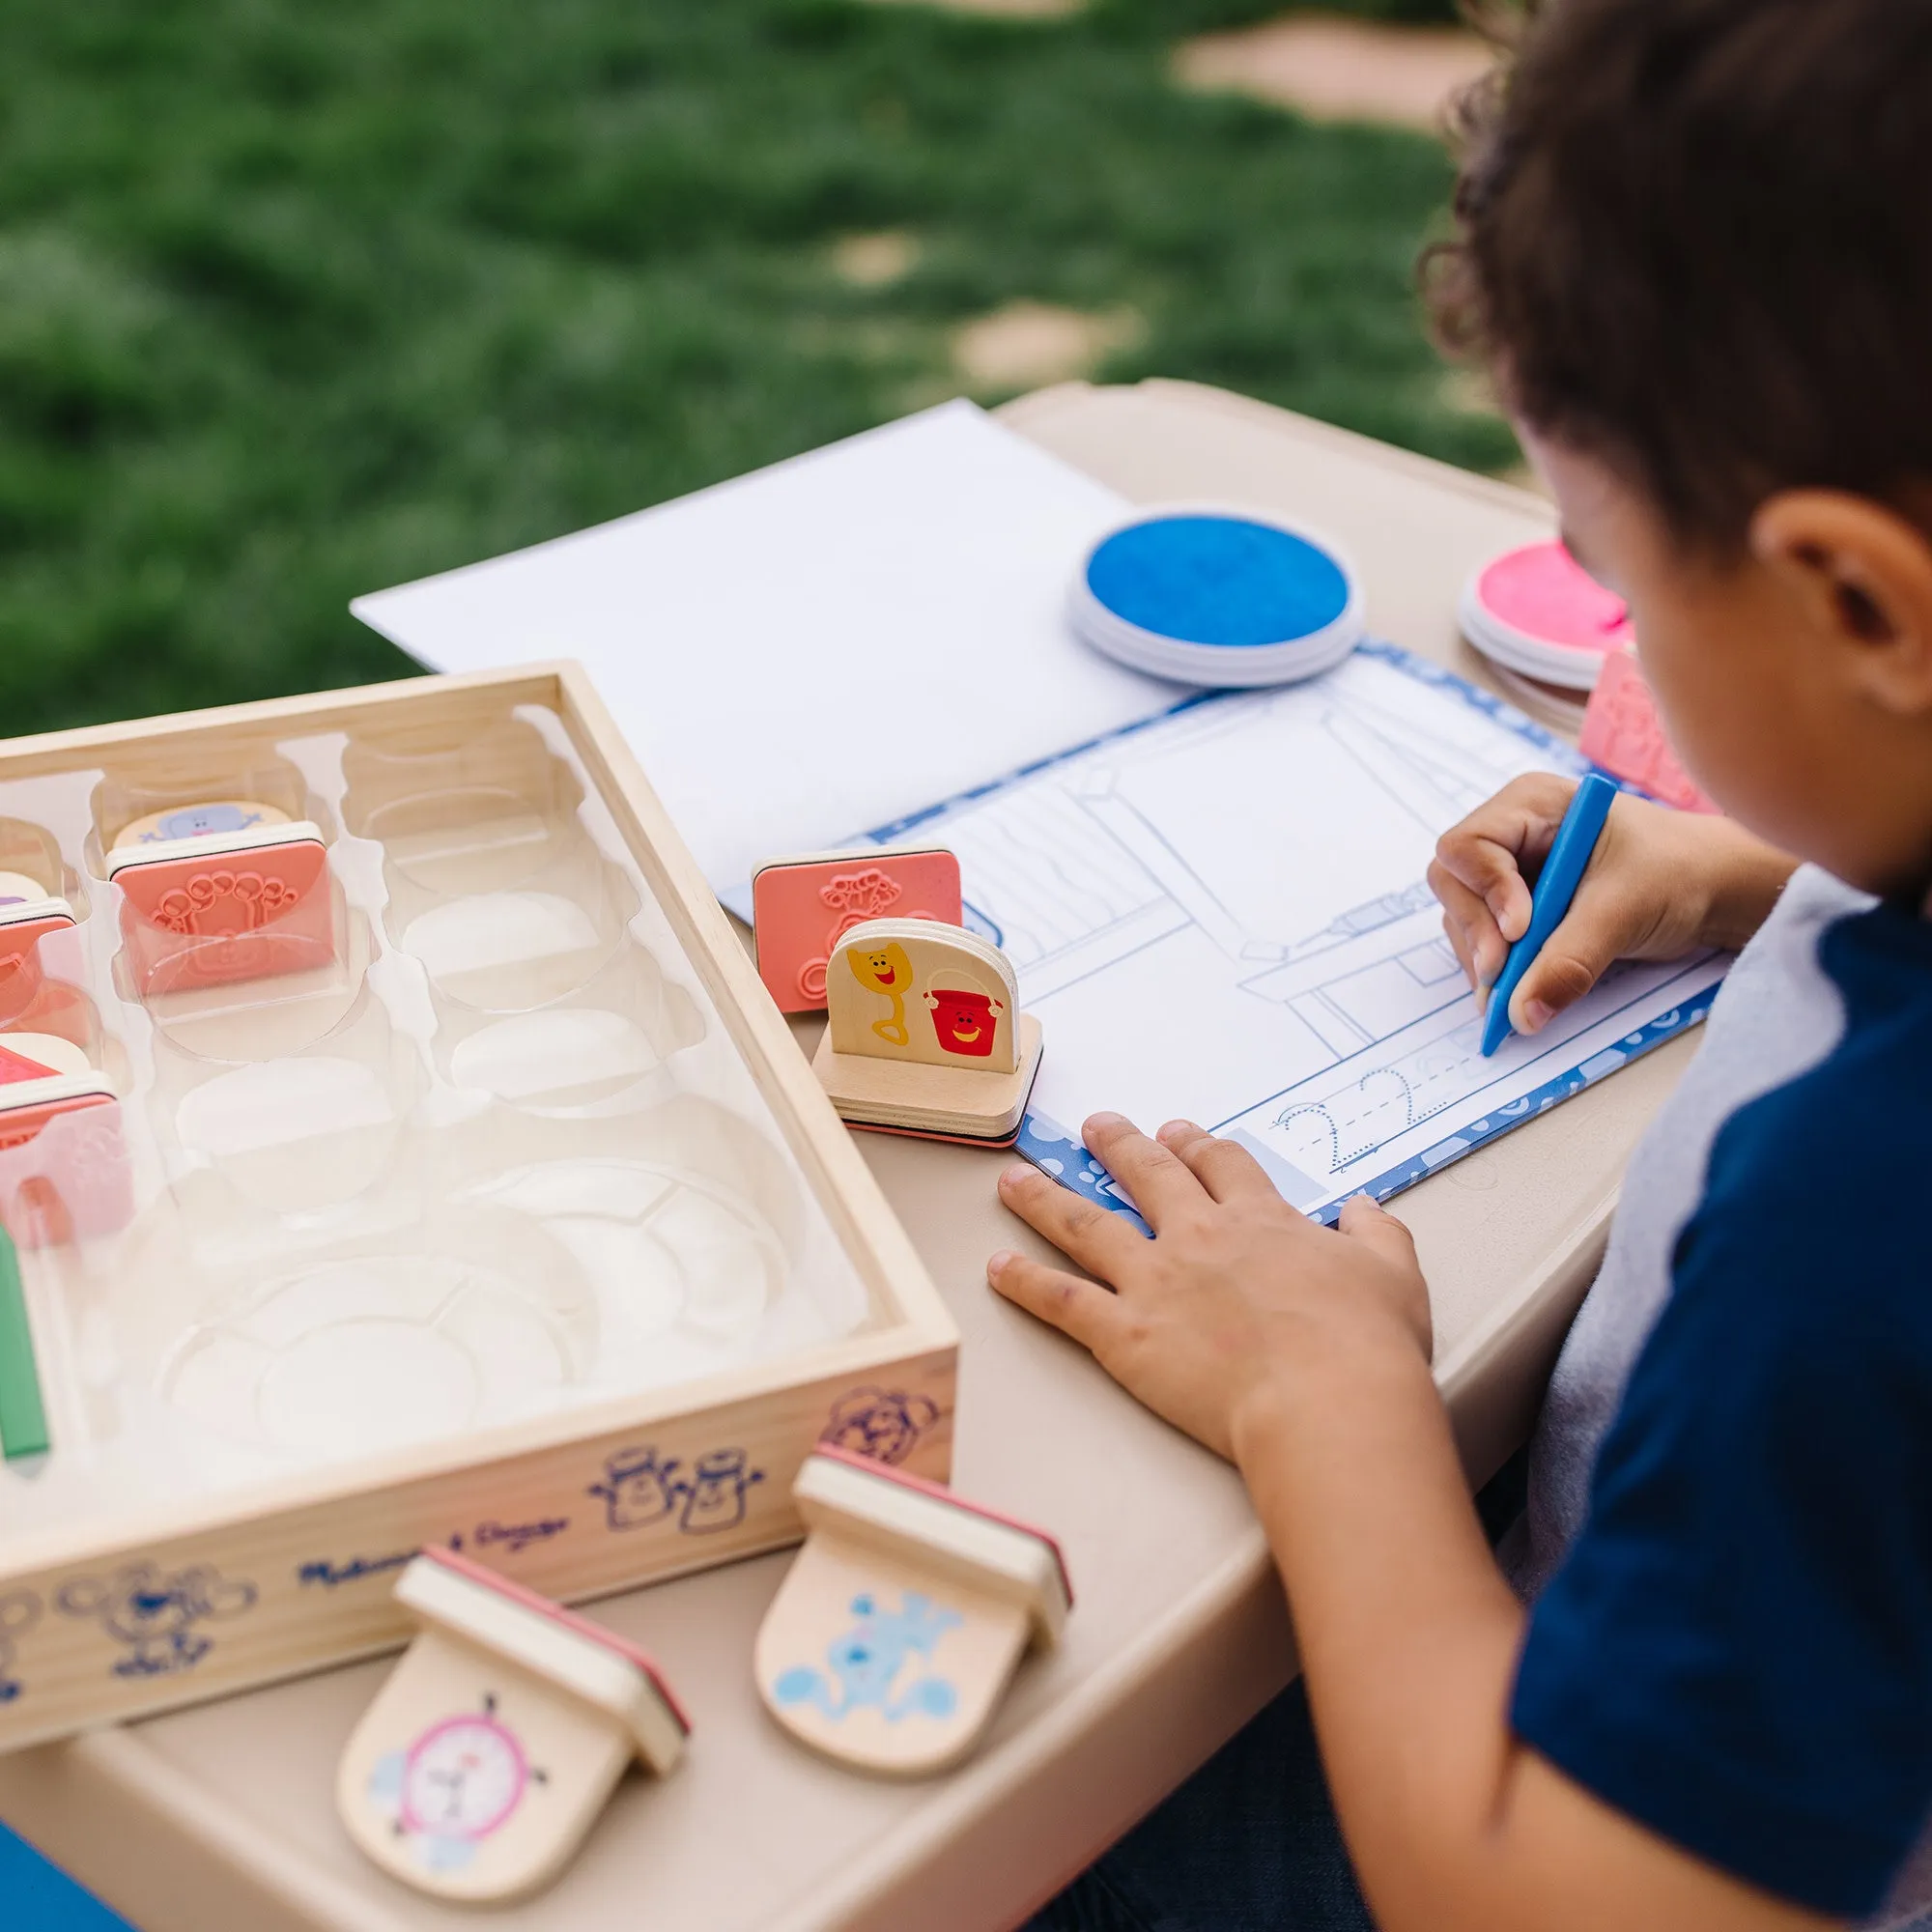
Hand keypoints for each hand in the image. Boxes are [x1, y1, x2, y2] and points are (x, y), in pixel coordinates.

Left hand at [987, 1114, 1430, 1461]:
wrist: (1326, 1398)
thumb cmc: (1365, 1344)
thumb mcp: (1393, 1273)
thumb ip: (1377, 1232)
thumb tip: (1365, 1208)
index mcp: (1260, 1220)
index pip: (1221, 1166)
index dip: (1198, 1146)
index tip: (1180, 1132)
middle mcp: (1198, 1236)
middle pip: (1147, 1176)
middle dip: (1118, 1146)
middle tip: (1097, 1126)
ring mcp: (1153, 1280)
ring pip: (1084, 1224)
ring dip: (1045, 1197)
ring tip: (1015, 1178)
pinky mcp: (1122, 1333)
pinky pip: (1061, 1300)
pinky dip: (1024, 1282)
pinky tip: (997, 1266)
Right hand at [1427, 775, 1795, 1035]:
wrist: (1715, 890)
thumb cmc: (1678, 873)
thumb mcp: (1624, 911)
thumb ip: (1569, 960)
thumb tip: (1522, 1015)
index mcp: (1532, 807)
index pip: (1468, 846)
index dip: (1486, 890)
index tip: (1521, 932)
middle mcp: (1511, 835)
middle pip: (1455, 883)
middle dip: (1477, 931)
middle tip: (1501, 977)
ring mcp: (1511, 873)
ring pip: (1465, 918)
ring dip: (1483, 958)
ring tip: (1512, 995)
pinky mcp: (1519, 909)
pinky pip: (1486, 941)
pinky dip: (1496, 971)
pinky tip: (1516, 994)